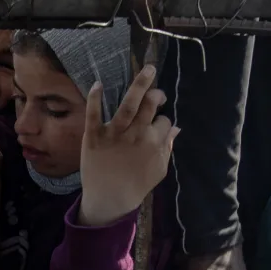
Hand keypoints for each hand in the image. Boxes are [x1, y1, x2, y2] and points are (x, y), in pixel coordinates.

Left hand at [78, 65, 178, 226]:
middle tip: (156, 93)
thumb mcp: (159, 169)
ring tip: (148, 70)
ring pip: (129, 104)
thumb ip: (168, 147)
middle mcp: (136, 135)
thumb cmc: (135, 186)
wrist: (108, 199)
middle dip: (156, 95)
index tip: (157, 126)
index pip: (164, 120)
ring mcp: (114, 134)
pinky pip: (94, 113)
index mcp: (154, 143)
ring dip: (140, 84)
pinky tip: (98, 84)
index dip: (162, 121)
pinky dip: (95, 98)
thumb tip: (177, 128)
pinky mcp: (93, 136)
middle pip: (150, 106)